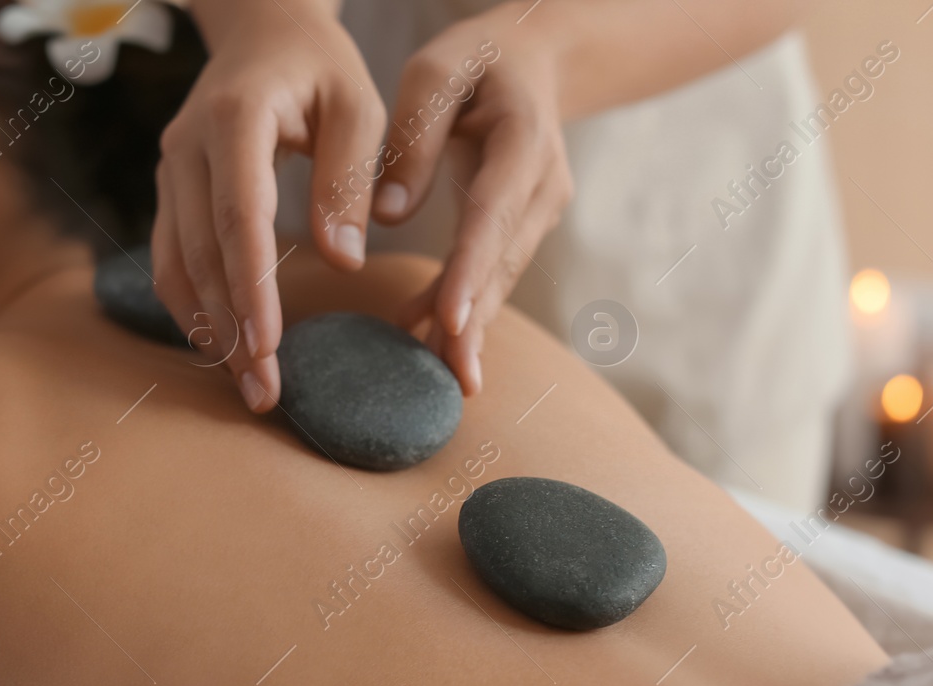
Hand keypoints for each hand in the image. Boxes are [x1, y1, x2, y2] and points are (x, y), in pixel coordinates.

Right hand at [152, 0, 386, 411]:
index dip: (251, 285)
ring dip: (209, 331)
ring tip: (249, 386)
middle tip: (265, 392)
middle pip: (203, 252)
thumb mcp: (359, 106)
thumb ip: (349, 180)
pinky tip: (223, 350)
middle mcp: (187, 146)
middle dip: (232, 329)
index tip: (269, 344)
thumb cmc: (321, 68)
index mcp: (235, 116)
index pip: (238, 214)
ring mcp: (171, 171)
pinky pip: (170, 259)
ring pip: (176, 264)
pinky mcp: (170, 192)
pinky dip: (194, 309)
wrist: (262, 31)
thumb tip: (342, 263)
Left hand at [375, 5, 573, 395]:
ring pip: (501, 277)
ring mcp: (540, 210)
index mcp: (524, 139)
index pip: (494, 214)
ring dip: (471, 325)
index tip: (450, 319)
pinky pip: (493, 273)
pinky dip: (467, 307)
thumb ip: (413, 137)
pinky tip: (432, 340)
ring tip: (442, 378)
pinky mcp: (525, 227)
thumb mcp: (435, 72)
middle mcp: (543, 184)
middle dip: (476, 320)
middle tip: (452, 378)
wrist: (533, 60)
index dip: (472, 270)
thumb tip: (390, 212)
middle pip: (503, 261)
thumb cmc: (475, 61)